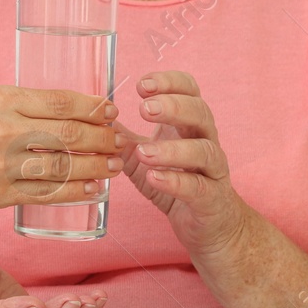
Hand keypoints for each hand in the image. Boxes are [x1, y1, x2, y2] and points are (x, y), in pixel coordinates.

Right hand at [0, 85, 121, 215]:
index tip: (111, 110)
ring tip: (113, 166)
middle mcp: (2, 129)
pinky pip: (46, 194)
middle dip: (102, 138)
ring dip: (95, 167)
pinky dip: (74, 192)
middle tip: (120, 140)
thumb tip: (55, 109)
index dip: (92, 107)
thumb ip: (11, 105)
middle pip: (68, 134)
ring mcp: (1, 165)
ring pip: (63, 166)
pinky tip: (91, 190)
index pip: (60, 101)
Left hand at [117, 70, 253, 261]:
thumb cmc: (178, 183)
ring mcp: (213, 171)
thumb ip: (123, 138)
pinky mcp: (212, 199)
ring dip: (172, 149)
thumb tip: (94, 120)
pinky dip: (176, 182)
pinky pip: (199, 187)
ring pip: (204, 150)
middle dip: (174, 106)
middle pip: (201, 112)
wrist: (210, 225)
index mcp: (189, 124)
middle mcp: (206, 141)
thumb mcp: (144, 157)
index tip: (142, 85)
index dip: (170, 82)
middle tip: (144, 109)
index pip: (190, 90)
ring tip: (144, 152)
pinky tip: (153, 177)